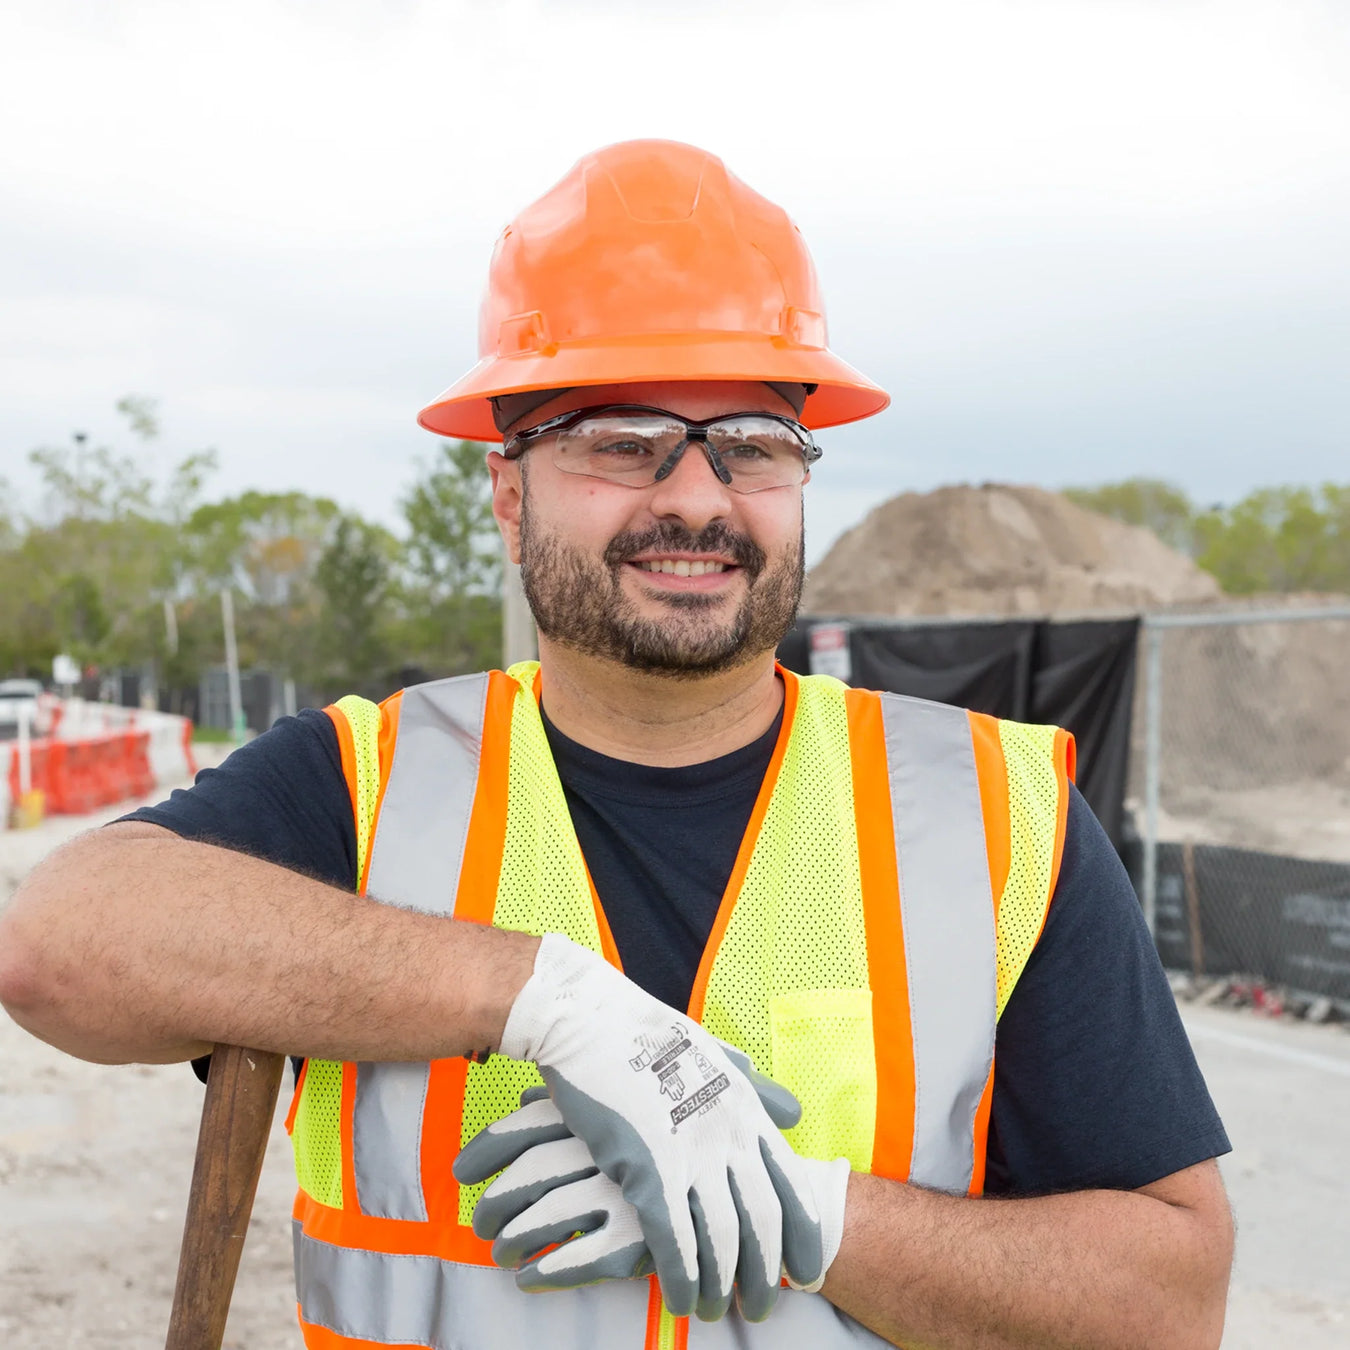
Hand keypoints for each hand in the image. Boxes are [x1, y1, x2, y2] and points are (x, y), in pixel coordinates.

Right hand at [459, 933, 825, 1319]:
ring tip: (714, 1312)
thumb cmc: (643, 1036)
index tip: (807, 1271)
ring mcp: (690, 1150)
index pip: (790, 1183)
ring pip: (722, 1239)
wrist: (585, 1019)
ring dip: (721, 1286)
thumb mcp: (712, 1053)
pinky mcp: (647, 1166)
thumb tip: (795, 1112)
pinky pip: (674, 1239)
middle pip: (762, 1222)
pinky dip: (680, 1277)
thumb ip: (755, 1087)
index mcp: (745, 1106)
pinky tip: (677, 1299)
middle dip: (765, 1274)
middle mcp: (727, 1132)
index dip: (802, 1235)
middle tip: (760, 1307)